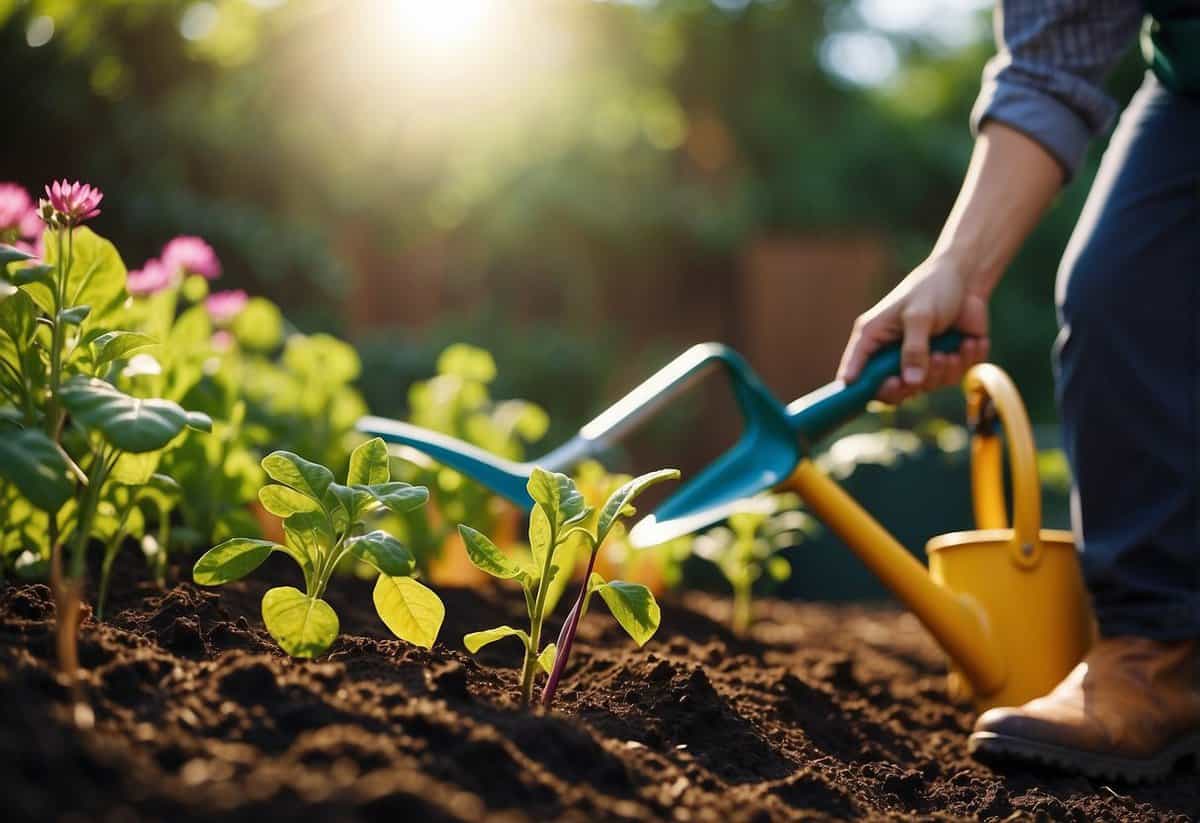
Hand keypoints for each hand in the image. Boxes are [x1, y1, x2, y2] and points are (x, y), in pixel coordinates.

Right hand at [837, 254, 989, 403]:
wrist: (967, 279)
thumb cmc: (933, 289)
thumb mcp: (919, 316)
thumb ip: (914, 349)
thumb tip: (911, 382)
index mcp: (873, 338)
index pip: (855, 371)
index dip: (864, 386)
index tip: (891, 382)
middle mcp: (891, 354)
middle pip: (890, 390)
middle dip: (910, 385)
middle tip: (923, 373)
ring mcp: (918, 361)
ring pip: (925, 386)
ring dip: (941, 371)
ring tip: (951, 349)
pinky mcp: (943, 364)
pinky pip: (952, 378)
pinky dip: (964, 362)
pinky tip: (968, 342)